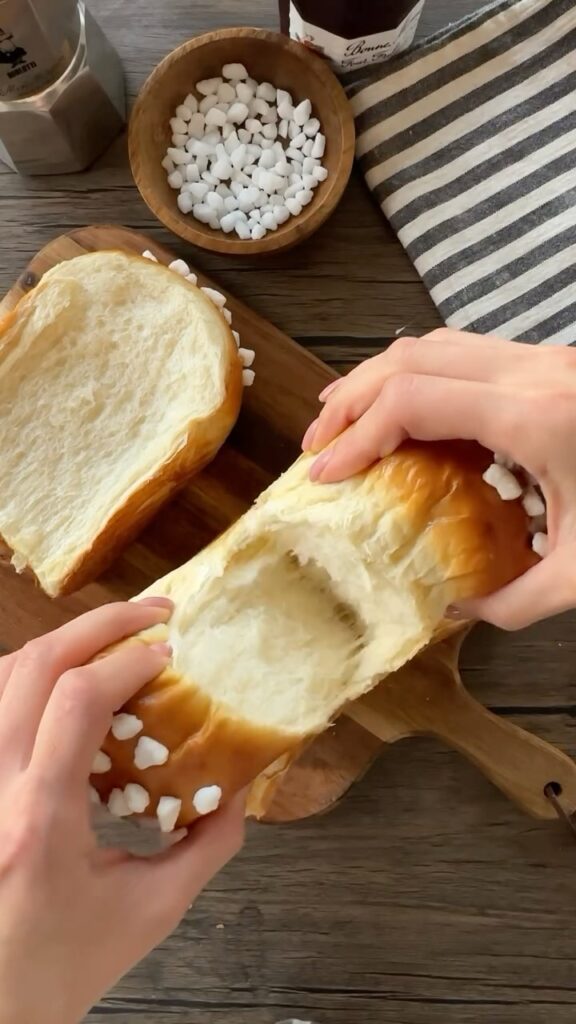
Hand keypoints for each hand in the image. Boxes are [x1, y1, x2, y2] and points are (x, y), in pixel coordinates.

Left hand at [0, 600, 244, 1023]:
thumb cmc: (63, 965)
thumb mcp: (154, 910)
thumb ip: (209, 846)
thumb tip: (240, 786)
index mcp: (40, 819)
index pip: (76, 701)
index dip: (128, 659)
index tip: (171, 655)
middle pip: (34, 664)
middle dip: (101, 623)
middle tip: (155, 612)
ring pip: (5, 672)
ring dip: (65, 641)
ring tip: (118, 635)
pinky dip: (34, 671)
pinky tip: (71, 677)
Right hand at [302, 329, 575, 629]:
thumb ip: (515, 600)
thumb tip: (453, 607)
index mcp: (539, 416)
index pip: (415, 402)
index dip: (357, 436)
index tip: (324, 474)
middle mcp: (535, 372)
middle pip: (411, 358)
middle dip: (352, 398)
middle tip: (317, 444)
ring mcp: (546, 359)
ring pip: (435, 343)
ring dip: (379, 378)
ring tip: (341, 418)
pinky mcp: (552, 364)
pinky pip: (464, 352)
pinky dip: (418, 375)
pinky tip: (403, 407)